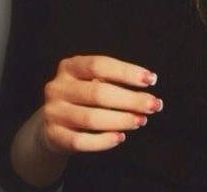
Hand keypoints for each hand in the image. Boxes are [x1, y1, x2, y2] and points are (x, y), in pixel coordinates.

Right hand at [39, 55, 163, 152]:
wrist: (53, 126)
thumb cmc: (83, 101)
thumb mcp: (93, 83)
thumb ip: (116, 85)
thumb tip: (149, 98)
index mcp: (69, 67)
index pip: (99, 65)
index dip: (126, 72)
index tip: (151, 80)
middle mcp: (57, 87)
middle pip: (98, 93)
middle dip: (130, 100)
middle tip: (154, 105)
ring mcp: (53, 112)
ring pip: (91, 118)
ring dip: (121, 120)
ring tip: (140, 121)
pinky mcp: (53, 135)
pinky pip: (81, 141)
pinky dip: (104, 141)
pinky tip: (120, 137)